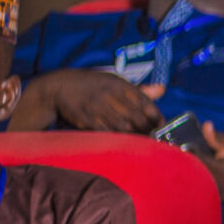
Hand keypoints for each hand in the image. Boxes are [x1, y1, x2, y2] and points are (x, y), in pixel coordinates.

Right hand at [17, 69, 165, 133]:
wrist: (60, 86)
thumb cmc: (93, 85)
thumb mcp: (115, 82)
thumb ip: (139, 90)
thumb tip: (162, 90)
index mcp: (120, 85)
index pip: (145, 102)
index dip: (155, 116)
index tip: (161, 124)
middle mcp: (110, 95)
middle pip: (136, 117)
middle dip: (147, 129)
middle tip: (153, 137)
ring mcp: (97, 108)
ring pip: (123, 128)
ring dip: (134, 137)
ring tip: (141, 142)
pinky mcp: (86, 119)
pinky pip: (106, 133)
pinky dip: (117, 139)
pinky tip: (123, 142)